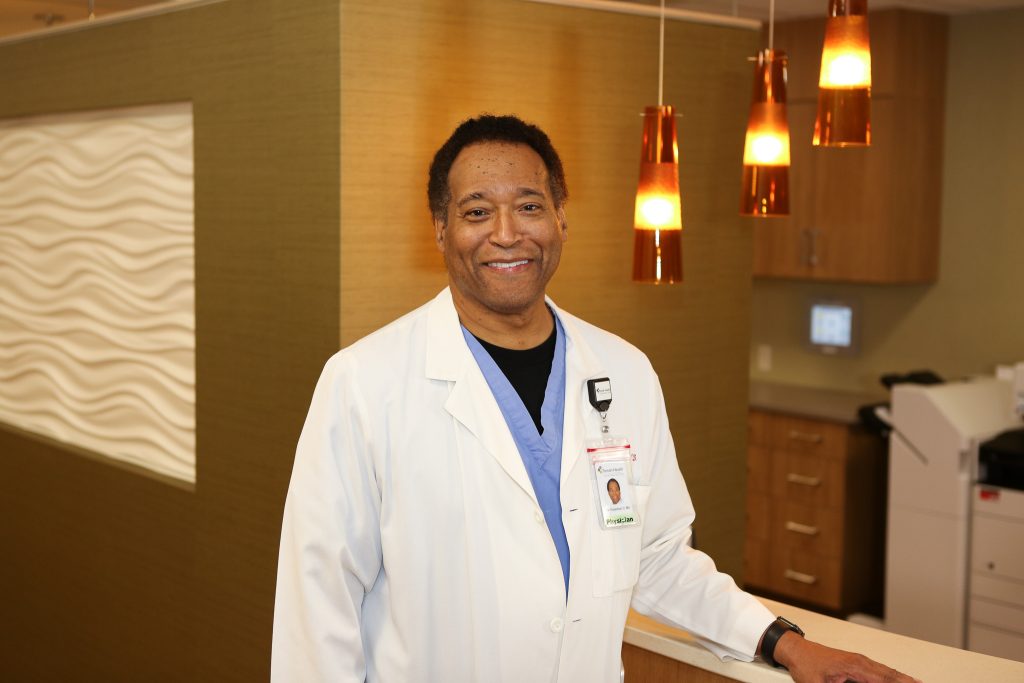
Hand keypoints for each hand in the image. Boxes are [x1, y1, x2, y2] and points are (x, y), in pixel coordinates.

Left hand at [773, 631, 922, 682]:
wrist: (796, 650)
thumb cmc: (805, 665)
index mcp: (855, 666)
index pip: (885, 680)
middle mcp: (860, 661)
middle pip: (891, 675)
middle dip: (907, 682)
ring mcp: (859, 661)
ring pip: (887, 672)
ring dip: (902, 679)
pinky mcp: (855, 663)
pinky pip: (879, 670)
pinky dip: (892, 675)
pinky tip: (898, 678)